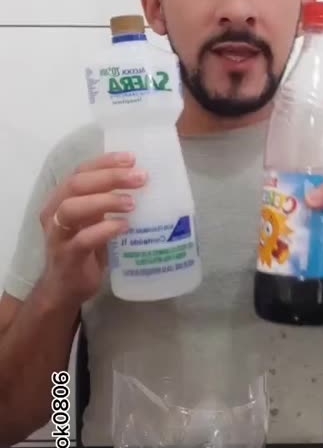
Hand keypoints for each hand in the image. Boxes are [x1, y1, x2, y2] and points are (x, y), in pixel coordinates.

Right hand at [39, 152, 146, 306]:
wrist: (65, 289)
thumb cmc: (85, 250)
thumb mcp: (96, 221)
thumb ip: (109, 203)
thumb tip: (143, 185)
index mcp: (62, 198)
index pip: (81, 171)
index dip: (105, 162)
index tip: (131, 158)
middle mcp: (55, 212)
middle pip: (76, 184)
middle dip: (109, 177)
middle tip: (140, 178)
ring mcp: (57, 234)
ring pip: (72, 208)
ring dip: (104, 201)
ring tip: (132, 203)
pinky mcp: (66, 256)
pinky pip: (82, 239)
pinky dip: (104, 230)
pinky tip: (123, 227)